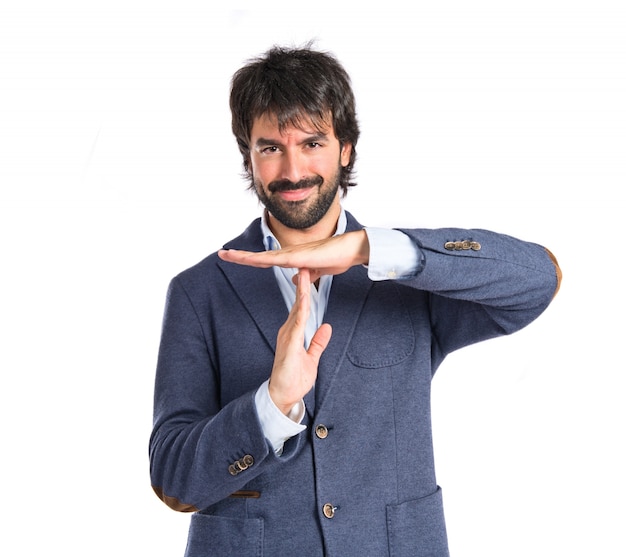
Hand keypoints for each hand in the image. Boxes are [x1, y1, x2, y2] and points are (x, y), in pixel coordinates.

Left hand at [218, 230, 369, 283]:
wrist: (349, 250)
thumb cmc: (336, 258)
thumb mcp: (317, 272)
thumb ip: (306, 275)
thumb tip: (296, 280)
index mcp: (291, 259)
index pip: (265, 261)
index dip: (250, 260)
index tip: (236, 258)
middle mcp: (288, 254)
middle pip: (258, 257)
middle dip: (240, 255)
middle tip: (221, 253)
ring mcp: (291, 255)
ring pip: (262, 256)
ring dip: (244, 256)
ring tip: (226, 254)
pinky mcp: (298, 257)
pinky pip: (276, 259)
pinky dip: (261, 259)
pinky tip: (250, 260)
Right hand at [268, 268, 331, 414]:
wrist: (282, 395)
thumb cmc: (294, 379)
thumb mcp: (312, 358)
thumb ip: (318, 342)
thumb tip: (327, 327)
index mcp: (293, 332)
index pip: (301, 307)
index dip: (306, 291)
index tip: (309, 275)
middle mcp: (288, 331)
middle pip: (298, 303)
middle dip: (302, 284)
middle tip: (304, 264)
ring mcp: (287, 336)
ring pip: (297, 310)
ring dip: (301, 292)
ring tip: (303, 275)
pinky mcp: (289, 345)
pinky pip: (296, 324)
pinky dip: (301, 310)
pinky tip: (305, 300)